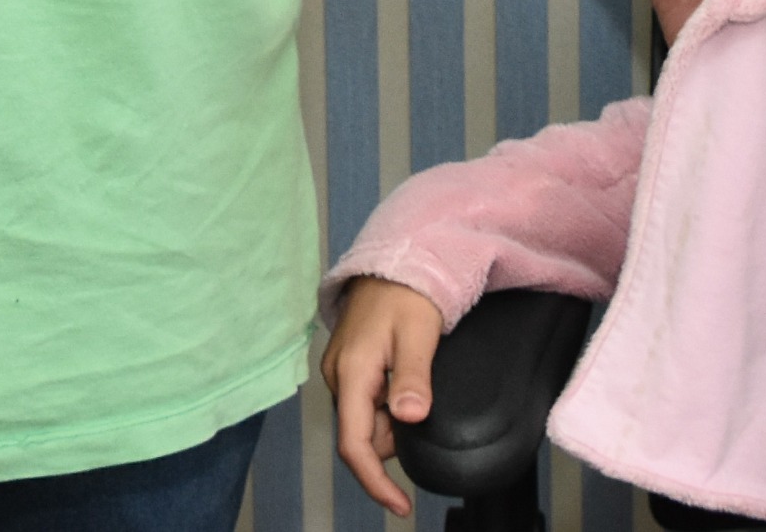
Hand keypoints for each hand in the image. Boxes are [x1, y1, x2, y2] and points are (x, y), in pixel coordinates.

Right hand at [322, 278, 447, 516]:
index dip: (376, 481)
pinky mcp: (350, 367)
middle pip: (360, 437)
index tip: (401, 504)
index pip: (354, 445)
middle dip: (392, 445)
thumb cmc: (407, 293)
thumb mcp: (418, 334)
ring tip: (419, 394)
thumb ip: (413, 378)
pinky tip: (408, 391)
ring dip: (391, 426)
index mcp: (352, 373)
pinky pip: (366, 404)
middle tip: (425, 417)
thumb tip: (409, 418)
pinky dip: (387, 409)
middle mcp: (339, 377)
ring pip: (364, 422)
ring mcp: (342, 372)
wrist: (395, 261)